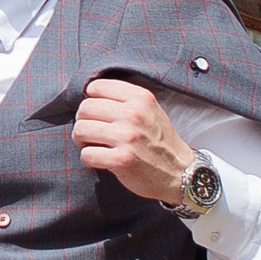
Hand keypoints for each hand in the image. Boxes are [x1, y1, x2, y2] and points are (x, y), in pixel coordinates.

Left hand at [73, 74, 196, 208]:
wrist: (180, 172)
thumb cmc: (159, 140)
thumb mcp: (150, 110)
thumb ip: (126, 98)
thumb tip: (89, 92)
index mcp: (140, 97)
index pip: (96, 87)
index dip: (91, 100)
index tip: (95, 112)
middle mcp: (133, 114)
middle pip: (85, 108)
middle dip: (83, 121)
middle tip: (91, 131)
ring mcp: (127, 137)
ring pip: (80, 130)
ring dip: (81, 140)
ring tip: (92, 145)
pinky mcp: (121, 159)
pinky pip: (86, 154)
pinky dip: (88, 158)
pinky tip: (99, 160)